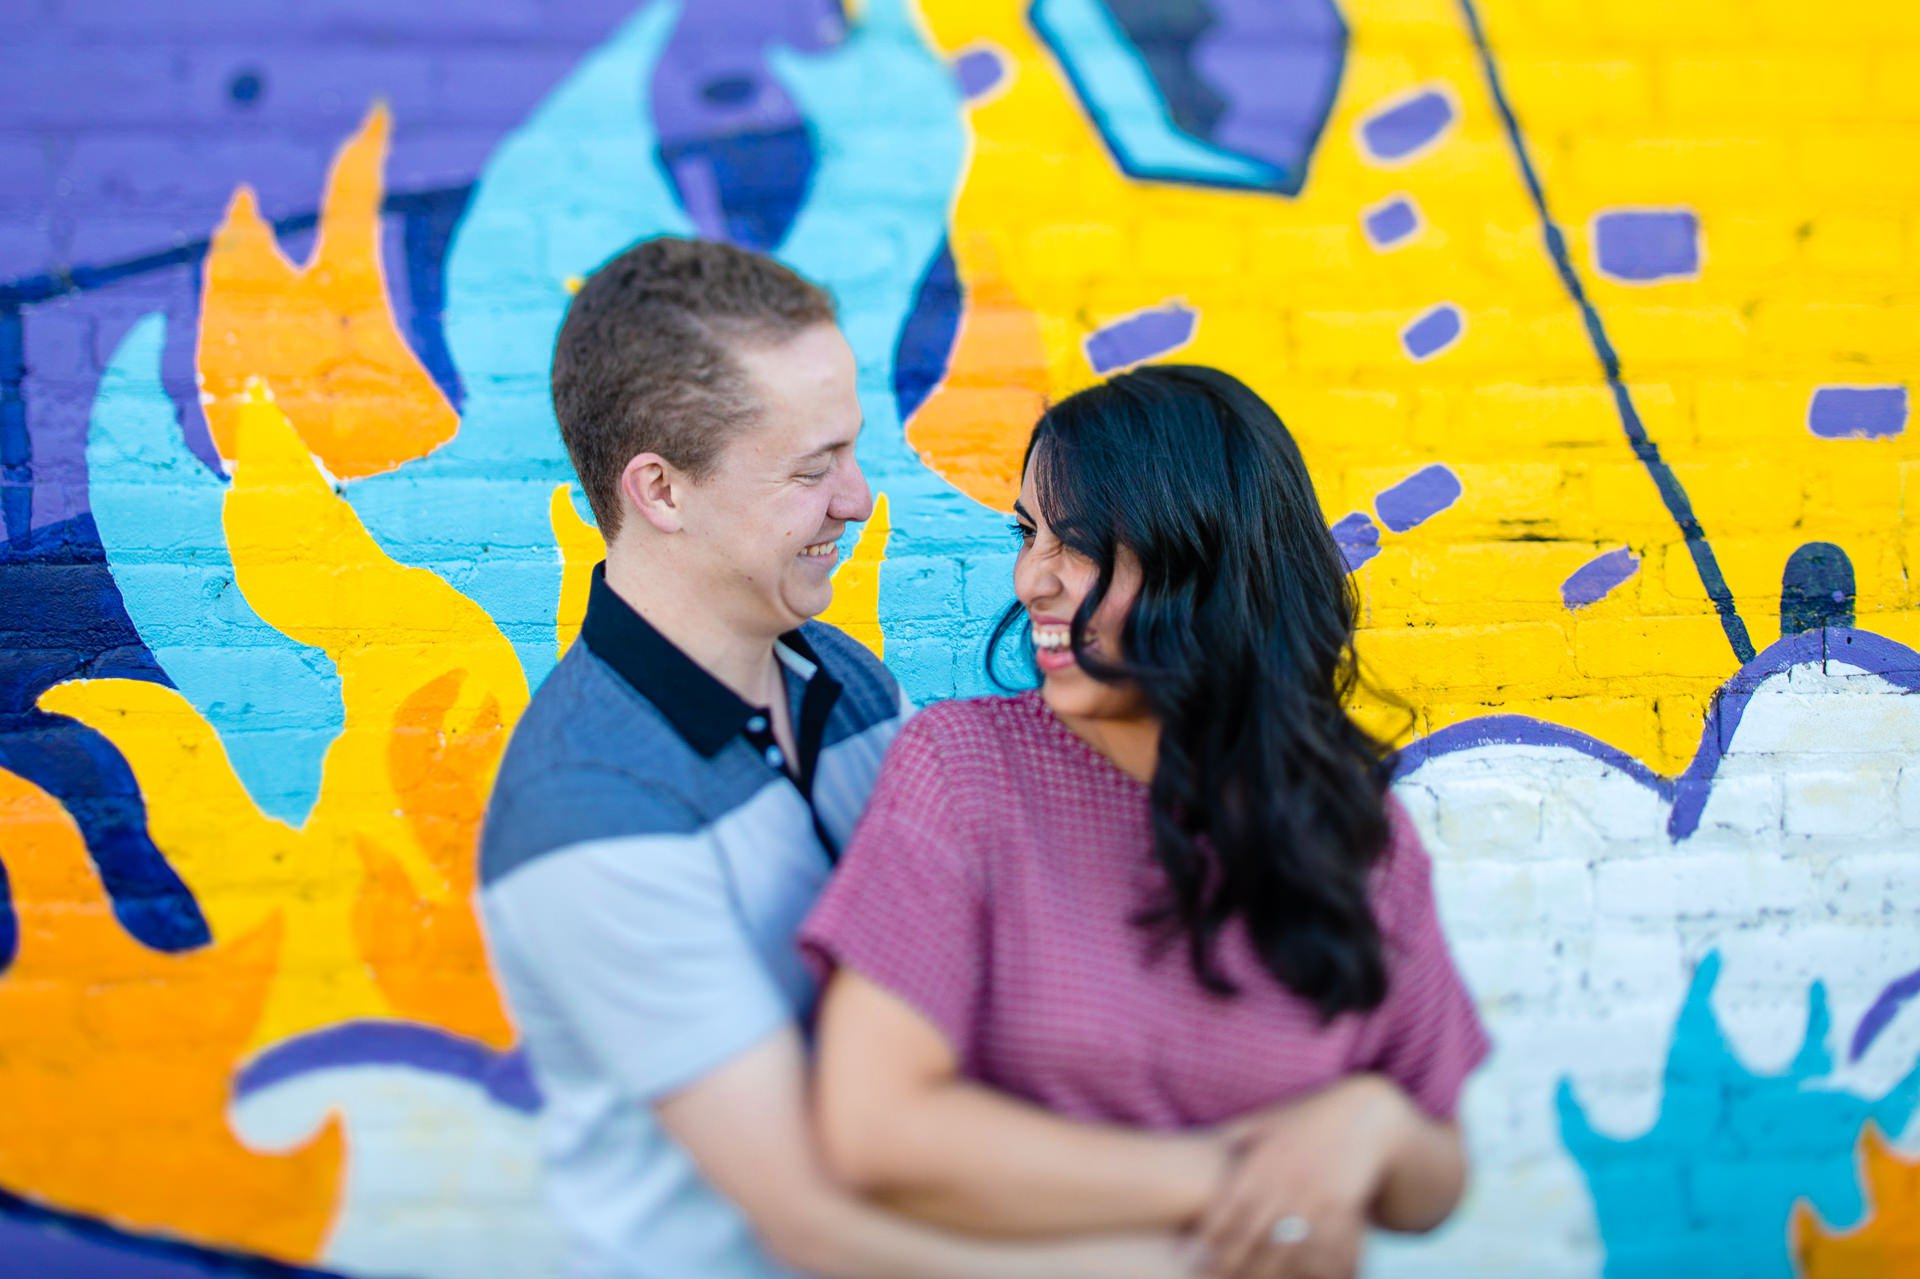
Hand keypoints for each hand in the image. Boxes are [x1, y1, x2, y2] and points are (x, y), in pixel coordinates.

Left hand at [1195, 1075, 1415, 1278]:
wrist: (1364, 1117)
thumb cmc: (1306, 1120)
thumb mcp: (1267, 1121)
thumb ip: (1234, 1136)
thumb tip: (1198, 1144)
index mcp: (1264, 1159)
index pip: (1229, 1204)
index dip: (1209, 1232)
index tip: (1191, 1254)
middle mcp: (1289, 1180)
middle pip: (1253, 1233)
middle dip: (1230, 1262)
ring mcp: (1318, 1197)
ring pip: (1286, 1248)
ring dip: (1267, 1272)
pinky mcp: (1346, 1209)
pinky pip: (1324, 1248)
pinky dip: (1313, 1269)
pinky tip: (1301, 1278)